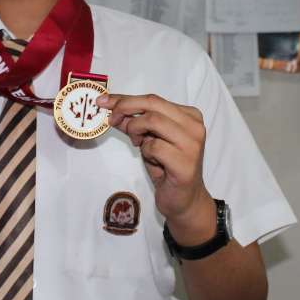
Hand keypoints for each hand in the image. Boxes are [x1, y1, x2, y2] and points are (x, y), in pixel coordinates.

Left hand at [98, 93, 214, 237]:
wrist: (184, 199)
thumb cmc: (167, 168)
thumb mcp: (148, 140)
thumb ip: (134, 123)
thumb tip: (111, 108)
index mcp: (189, 116)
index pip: (153, 99)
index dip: (125, 99)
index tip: (104, 101)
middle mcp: (194, 126)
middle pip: (153, 104)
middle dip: (125, 108)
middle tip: (111, 120)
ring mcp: (192, 144)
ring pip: (152, 120)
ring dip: (136, 131)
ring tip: (138, 143)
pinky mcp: (186, 163)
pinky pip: (154, 146)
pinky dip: (146, 151)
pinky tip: (153, 161)